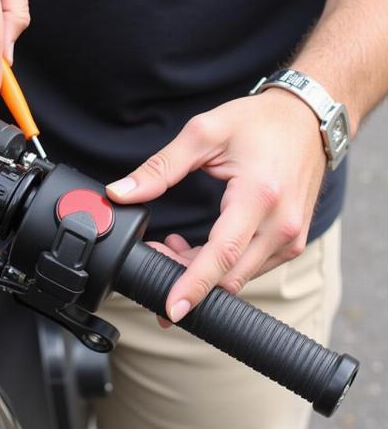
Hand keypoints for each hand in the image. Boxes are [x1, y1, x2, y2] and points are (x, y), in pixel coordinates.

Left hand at [106, 89, 326, 322]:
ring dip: (201, 273)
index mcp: (259, 196)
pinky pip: (251, 267)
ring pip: (238, 277)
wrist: (307, 118)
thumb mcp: (203, 134)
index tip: (170, 310)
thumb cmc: (259, 122)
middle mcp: (281, 225)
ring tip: (171, 245)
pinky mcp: (291, 242)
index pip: (222, 255)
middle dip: (185, 278)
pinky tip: (199, 247)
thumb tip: (120, 193)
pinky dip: (221, 266)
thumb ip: (159, 168)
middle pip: (229, 275)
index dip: (193, 286)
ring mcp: (290, 237)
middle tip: (154, 255)